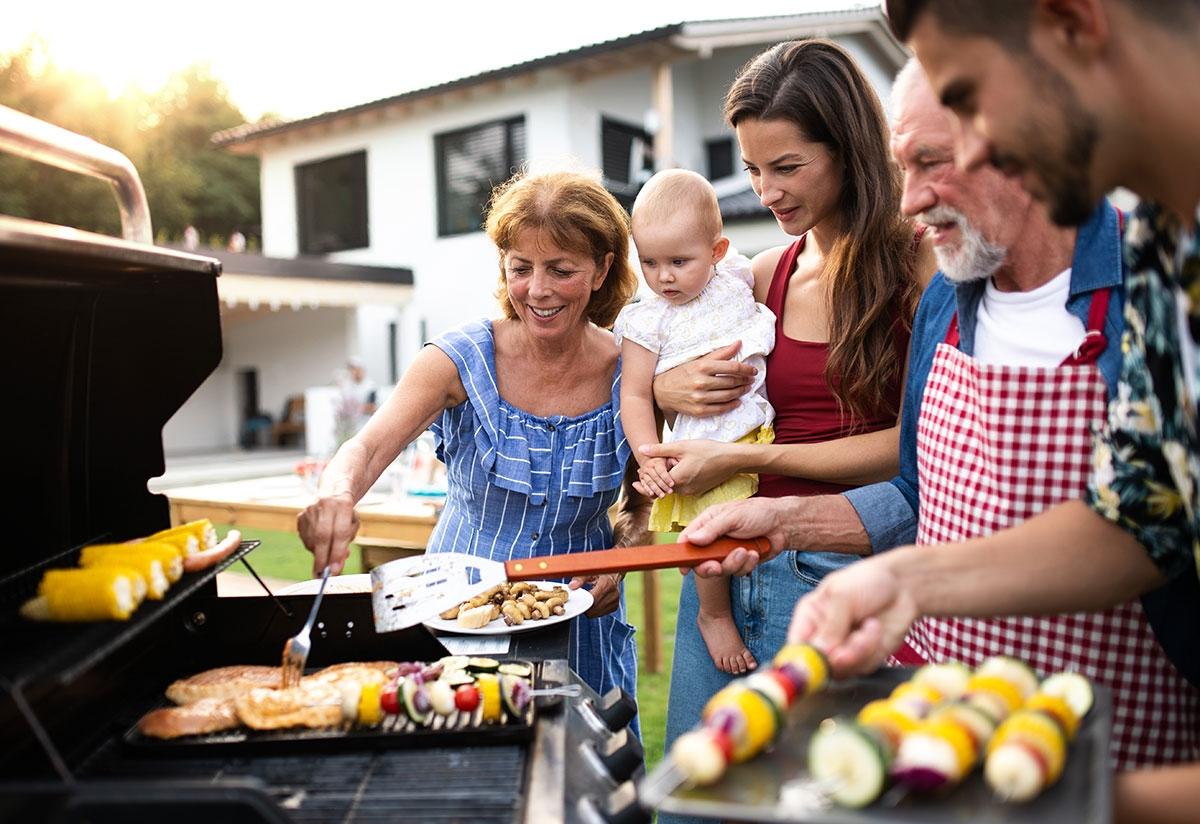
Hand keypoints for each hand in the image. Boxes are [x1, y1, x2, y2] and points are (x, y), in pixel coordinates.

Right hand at [296, 492, 359, 576]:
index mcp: (343, 504)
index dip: (337, 553)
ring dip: (319, 553)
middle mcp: (325, 504)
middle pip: (322, 536)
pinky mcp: (301, 516)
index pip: (340, 533)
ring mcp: (310, 509)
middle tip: (323, 574)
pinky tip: (320, 542)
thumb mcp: (352, 524)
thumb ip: (345, 544)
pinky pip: (304, 538)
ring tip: (328, 550)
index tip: (335, 570)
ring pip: (312, 540)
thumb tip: (336, 566)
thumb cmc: (346, 513)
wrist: (333, 491)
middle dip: (323, 558)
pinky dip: (312, 546)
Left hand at [569, 573, 621, 616]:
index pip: (592, 600)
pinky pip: (599, 613)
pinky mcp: (614, 607)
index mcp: (607, 584)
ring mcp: (614, 602)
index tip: (577, 598)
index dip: (582, 601)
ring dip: (589, 609)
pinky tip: (594, 600)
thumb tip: (571, 587)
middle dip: (584, 605)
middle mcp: (613, 594)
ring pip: (595, 613)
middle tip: (582, 597)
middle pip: (593, 609)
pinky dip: (594, 610)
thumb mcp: (589, 571)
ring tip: (589, 597)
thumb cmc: (599, 571)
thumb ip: (580, 578)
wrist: (613, 573)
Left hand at [639, 439, 733, 494]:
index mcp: (677, 480)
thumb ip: (660, 450)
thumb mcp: (681, 447)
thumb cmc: (708, 451)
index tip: (641, 470)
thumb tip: (641, 449)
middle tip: (652, 466)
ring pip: (672, 486)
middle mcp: (683, 490)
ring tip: (671, 461)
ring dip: (668, 477)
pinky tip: (683, 465)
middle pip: (662, 486)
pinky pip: (682, 486)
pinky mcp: (698, 490)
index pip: (654, 483)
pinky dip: (678, 478)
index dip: (647, 476)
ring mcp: (691, 492)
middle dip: (657, 477)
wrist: (731, 459)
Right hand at [652, 341, 756, 417]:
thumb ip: (720, 353)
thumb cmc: (682, 373)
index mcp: (702, 367)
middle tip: (751, 380)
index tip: (753, 370)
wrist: (661, 391)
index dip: (746, 369)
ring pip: (728, 395)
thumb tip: (739, 343)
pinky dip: (732, 405)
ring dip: (741, 392)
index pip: (732, 367)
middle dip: (745, 380)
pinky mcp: (698, 410)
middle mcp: (701, 382)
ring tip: (746, 388)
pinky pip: (721, 409)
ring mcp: (700, 398)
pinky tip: (737, 401)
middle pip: (732, 382)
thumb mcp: (699, 360)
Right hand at [679, 498, 787, 576]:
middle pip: (701, 561)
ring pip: (721, 569)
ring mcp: (726, 552)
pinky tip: (755, 553)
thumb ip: (712, 529)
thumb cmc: (757, 513)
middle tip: (717, 567)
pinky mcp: (740, 562)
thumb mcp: (733, 516)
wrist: (782, 524)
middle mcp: (714, 539)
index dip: (683, 554)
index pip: (687, 539)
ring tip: (746, 551)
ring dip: (734, 563)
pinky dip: (747, 565)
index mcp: (707, 523)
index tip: (684, 567)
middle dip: (710, 567)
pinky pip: (738, 572)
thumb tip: (692, 540)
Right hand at [787, 551, 918, 676]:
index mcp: (809, 617)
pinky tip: (876, 628)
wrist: (903, 585)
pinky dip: (872, 650)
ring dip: (859, 650)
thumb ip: (831, 625)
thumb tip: (820, 652)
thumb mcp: (844, 595)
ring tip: (870, 626)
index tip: (815, 661)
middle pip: (818, 664)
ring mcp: (843, 649)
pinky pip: (863, 667)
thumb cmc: (868, 581)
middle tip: (848, 650)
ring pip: (842, 668)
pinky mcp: (864, 658)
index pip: (796, 645)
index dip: (801, 658)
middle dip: (836, 657)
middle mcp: (823, 636)